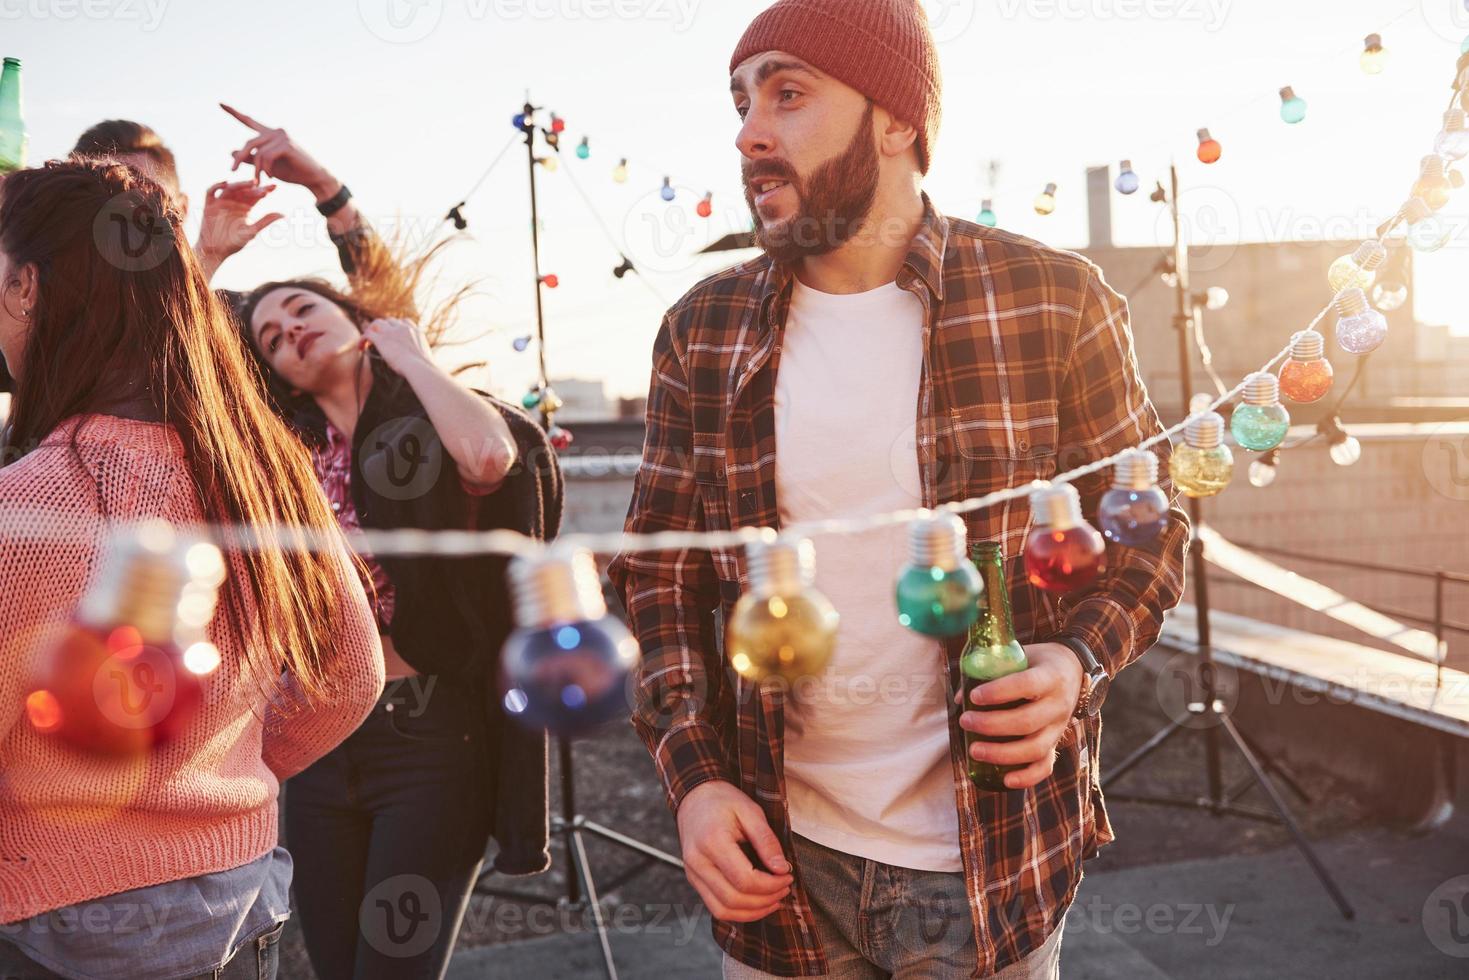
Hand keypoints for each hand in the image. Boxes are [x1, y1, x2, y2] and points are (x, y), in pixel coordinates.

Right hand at [194, 180, 283, 273]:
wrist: (215, 251)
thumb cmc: (234, 243)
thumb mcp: (251, 232)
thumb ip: (265, 221)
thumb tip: (283, 214)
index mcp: (245, 208)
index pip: (256, 196)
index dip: (264, 190)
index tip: (274, 187)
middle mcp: (234, 203)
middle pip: (244, 190)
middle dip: (254, 187)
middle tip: (264, 186)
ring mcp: (221, 202)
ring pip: (230, 188)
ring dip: (240, 184)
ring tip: (251, 183)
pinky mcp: (209, 205)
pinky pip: (211, 191)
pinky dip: (216, 185)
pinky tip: (226, 183)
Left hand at [220, 104, 338, 199]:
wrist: (312, 178)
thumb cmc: (292, 172)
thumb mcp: (267, 165)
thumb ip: (251, 158)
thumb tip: (231, 151)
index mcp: (270, 134)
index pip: (249, 121)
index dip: (234, 113)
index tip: (220, 103)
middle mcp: (275, 131)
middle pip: (248, 142)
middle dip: (239, 158)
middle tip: (232, 171)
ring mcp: (281, 136)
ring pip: (257, 152)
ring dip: (256, 170)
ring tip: (259, 181)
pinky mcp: (286, 144)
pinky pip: (266, 157)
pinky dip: (266, 170)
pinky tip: (271, 177)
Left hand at [362, 318, 433, 374]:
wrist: (420, 367)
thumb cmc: (425, 369)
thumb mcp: (426, 358)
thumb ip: (420, 356)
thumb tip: (420, 365)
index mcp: (416, 332)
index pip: (405, 321)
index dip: (397, 326)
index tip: (393, 333)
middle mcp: (404, 328)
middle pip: (390, 320)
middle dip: (383, 327)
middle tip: (378, 337)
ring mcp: (392, 332)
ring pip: (377, 323)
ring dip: (372, 330)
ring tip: (367, 341)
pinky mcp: (381, 339)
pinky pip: (367, 334)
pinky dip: (363, 339)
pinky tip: (361, 347)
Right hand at [675, 780, 793, 922]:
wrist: (694, 798)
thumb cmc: (724, 802)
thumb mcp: (750, 811)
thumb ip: (766, 841)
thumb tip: (781, 869)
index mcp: (712, 841)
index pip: (744, 879)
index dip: (771, 885)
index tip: (787, 876)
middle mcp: (697, 862)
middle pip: (734, 899)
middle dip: (765, 900)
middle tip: (785, 888)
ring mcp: (692, 874)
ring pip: (723, 910)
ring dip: (753, 912)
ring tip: (774, 899)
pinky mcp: (694, 881)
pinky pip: (716, 908)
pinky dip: (739, 913)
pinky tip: (757, 904)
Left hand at [953, 642, 1082, 788]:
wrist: (1071, 670)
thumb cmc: (1036, 662)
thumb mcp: (1018, 656)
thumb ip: (991, 671)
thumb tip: (960, 698)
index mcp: (1050, 677)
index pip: (1026, 685)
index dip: (999, 692)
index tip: (974, 696)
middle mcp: (1058, 704)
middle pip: (1027, 721)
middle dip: (991, 725)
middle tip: (966, 722)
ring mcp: (1059, 727)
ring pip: (1035, 748)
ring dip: (1002, 753)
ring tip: (974, 750)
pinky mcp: (1056, 743)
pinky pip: (1046, 766)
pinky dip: (1027, 777)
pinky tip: (1005, 780)